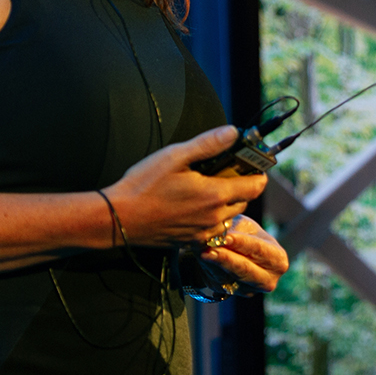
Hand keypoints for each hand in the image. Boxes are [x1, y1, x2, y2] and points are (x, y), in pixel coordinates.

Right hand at [103, 126, 266, 247]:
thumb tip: (233, 132)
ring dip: (226, 202)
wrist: (118, 218)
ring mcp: (203, 233)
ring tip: (205, 187)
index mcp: (215, 195)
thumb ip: (208, 144)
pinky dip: (211, 218)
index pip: (256, 186)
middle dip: (240, 185)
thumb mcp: (175, 156)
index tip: (250, 162)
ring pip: (229, 216)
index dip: (257, 172)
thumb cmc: (143, 186)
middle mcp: (214, 218)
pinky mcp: (191, 242)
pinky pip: (213, 230)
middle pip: (244, 200)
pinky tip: (192, 206)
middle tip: (223, 171)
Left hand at [199, 214, 288, 293]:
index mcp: (277, 258)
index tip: (225, 238)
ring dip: (214, 265)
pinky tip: (202, 258)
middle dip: (226, 259)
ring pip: (229, 279)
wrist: (235, 249)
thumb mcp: (243, 226)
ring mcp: (251, 290)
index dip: (242, 244)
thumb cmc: (243, 232)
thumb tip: (220, 235)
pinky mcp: (232, 294)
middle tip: (208, 250)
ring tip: (202, 252)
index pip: (259, 250)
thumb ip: (234, 230)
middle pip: (245, 270)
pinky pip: (219, 284)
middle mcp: (268, 279)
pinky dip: (209, 270)